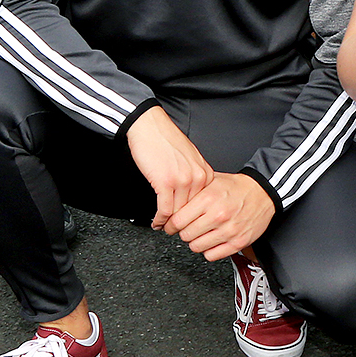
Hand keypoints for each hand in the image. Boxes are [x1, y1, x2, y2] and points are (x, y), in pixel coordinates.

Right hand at [125, 105, 213, 226]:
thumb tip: (190, 197)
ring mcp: (183, 180)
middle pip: (191, 210)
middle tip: (172, 230)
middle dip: (181, 222)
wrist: (150, 126)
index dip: (193, 216)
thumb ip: (194, 177)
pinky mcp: (166, 182)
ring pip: (178, 212)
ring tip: (163, 227)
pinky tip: (156, 222)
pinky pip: (165, 209)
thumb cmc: (166, 140)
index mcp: (205, 172)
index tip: (186, 223)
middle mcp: (198, 177)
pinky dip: (159, 219)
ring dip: (169, 223)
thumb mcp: (189, 159)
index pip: (202, 203)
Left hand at [165, 172, 275, 259]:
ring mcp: (229, 230)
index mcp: (209, 199)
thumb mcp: (211, 182)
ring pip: (196, 247)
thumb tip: (171, 204)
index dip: (170, 224)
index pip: (177, 221)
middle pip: (185, 235)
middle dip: (184, 232)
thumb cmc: (236, 187)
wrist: (262, 192)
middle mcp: (218, 215)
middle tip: (188, 227)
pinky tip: (211, 240)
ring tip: (201, 233)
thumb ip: (191, 193)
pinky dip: (208, 250)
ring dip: (196, 241)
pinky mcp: (238, 242)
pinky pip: (212, 255)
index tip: (171, 225)